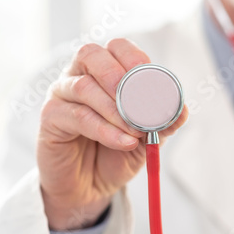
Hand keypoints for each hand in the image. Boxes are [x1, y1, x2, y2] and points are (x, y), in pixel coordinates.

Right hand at [37, 38, 187, 229]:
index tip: (153, 82)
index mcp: (104, 71)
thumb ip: (163, 121)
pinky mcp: (51, 118)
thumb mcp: (147, 136)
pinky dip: (106, 130)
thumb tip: (182, 111)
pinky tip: (124, 143)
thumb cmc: (116, 152)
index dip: (135, 59)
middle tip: (140, 102)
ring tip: (136, 132)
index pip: (117, 47)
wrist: (91, 185)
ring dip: (116, 110)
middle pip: (91, 54)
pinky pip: (78, 117)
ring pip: (84, 87)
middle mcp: (78, 75)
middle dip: (119, 76)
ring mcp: (61, 94)